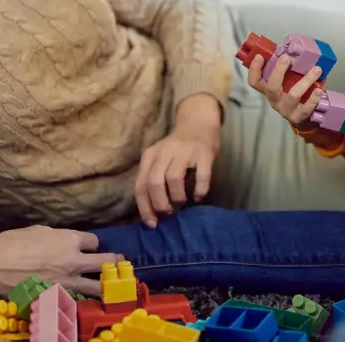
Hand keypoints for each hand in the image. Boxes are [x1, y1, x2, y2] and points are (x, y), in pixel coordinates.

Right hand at [0, 226, 124, 297]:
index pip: (94, 241)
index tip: (89, 246)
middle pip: (106, 262)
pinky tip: (87, 301)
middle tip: (120, 263)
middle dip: (114, 262)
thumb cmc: (11, 243)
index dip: (91, 244)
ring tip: (115, 287)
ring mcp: (67, 282)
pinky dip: (83, 301)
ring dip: (107, 286)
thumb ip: (57, 236)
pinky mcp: (57, 298)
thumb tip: (63, 240)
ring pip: (99, 287)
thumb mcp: (39, 231)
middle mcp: (74, 261)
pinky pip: (77, 301)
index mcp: (69, 240)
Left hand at [135, 95, 221, 227]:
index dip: (145, 208)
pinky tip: (199, 196)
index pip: (141, 185)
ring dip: (177, 196)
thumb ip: (154, 179)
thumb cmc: (178, 148)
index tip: (152, 224)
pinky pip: (201, 176)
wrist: (198, 122)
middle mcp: (164, 152)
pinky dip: (200, 190)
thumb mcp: (160, 160)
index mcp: (150, 156)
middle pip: (154, 182)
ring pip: (173, 178)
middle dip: (159, 204)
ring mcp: (184, 151)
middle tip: (168, 213)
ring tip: (183, 201)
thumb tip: (152, 213)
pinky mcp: (203, 153)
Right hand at [247, 53, 322, 124]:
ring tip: (316, 69)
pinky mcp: (298, 117)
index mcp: (268, 90)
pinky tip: (318, 90)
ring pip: (293, 95)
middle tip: (286, 57)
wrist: (301, 118)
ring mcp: (286, 109)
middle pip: (271, 87)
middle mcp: (274, 100)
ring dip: (305, 81)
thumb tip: (289, 49)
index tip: (259, 56)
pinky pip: (305, 109)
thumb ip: (284, 70)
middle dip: (278, 71)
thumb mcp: (283, 84)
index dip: (254, 70)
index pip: (254, 82)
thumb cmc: (291, 95)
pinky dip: (313, 99)